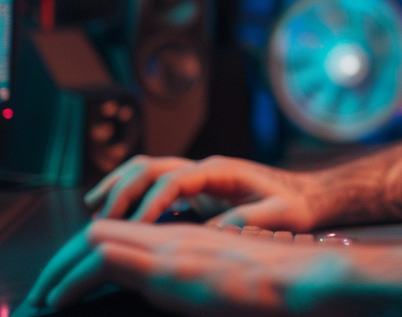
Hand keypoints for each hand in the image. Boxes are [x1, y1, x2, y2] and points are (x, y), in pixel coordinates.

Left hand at [17, 220, 355, 315]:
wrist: (304, 279)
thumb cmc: (277, 288)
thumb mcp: (227, 284)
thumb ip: (197, 285)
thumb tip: (182, 297)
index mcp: (185, 241)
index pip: (123, 235)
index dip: (86, 256)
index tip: (65, 285)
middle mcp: (173, 237)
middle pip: (100, 231)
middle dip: (61, 260)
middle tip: (39, 293)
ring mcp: (170, 249)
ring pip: (95, 240)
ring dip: (60, 268)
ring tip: (40, 297)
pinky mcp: (170, 269)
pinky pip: (105, 261)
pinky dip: (74, 279)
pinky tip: (59, 300)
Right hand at [84, 155, 321, 230]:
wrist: (308, 194)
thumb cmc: (295, 205)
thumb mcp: (276, 215)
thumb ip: (244, 220)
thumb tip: (208, 232)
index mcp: (220, 171)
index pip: (174, 181)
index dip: (151, 203)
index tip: (135, 228)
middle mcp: (203, 168)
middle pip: (151, 168)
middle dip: (122, 192)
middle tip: (100, 223)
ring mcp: (196, 175)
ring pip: (147, 169)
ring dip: (118, 186)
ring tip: (93, 210)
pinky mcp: (194, 188)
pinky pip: (153, 184)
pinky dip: (129, 193)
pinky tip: (111, 212)